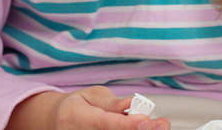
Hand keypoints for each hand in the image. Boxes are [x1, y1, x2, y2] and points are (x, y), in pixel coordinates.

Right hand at [8, 88, 170, 129]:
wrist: (59, 122)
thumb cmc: (77, 106)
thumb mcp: (91, 95)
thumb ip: (111, 103)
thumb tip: (129, 105)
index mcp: (77, 117)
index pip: (105, 124)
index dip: (127, 125)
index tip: (146, 121)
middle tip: (161, 124)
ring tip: (159, 126)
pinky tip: (146, 129)